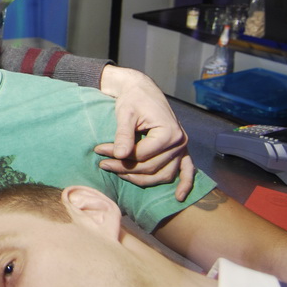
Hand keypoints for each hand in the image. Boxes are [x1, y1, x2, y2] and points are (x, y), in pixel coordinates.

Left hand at [94, 65, 194, 200]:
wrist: (142, 89)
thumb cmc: (133, 99)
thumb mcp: (125, 113)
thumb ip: (123, 134)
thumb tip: (119, 155)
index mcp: (168, 132)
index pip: (141, 156)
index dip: (118, 157)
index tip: (99, 150)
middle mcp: (179, 142)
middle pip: (151, 167)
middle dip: (125, 168)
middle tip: (103, 163)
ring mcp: (182, 148)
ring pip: (163, 174)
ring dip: (141, 178)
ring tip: (119, 174)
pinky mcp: (180, 149)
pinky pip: (187, 170)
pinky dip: (185, 184)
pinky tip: (178, 197)